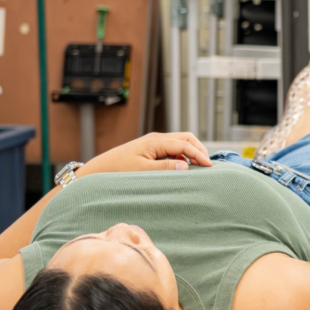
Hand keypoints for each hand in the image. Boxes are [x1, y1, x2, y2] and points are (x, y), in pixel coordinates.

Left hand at [77, 133, 211, 177]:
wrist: (99, 170)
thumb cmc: (118, 170)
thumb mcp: (142, 171)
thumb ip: (164, 168)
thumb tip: (186, 166)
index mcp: (156, 141)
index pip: (184, 145)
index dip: (199, 155)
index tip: (209, 167)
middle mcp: (157, 139)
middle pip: (186, 138)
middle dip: (199, 149)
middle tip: (208, 165)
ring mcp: (154, 143)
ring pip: (180, 142)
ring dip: (191, 152)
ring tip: (199, 166)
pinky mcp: (151, 150)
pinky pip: (172, 149)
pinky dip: (182, 155)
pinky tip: (184, 168)